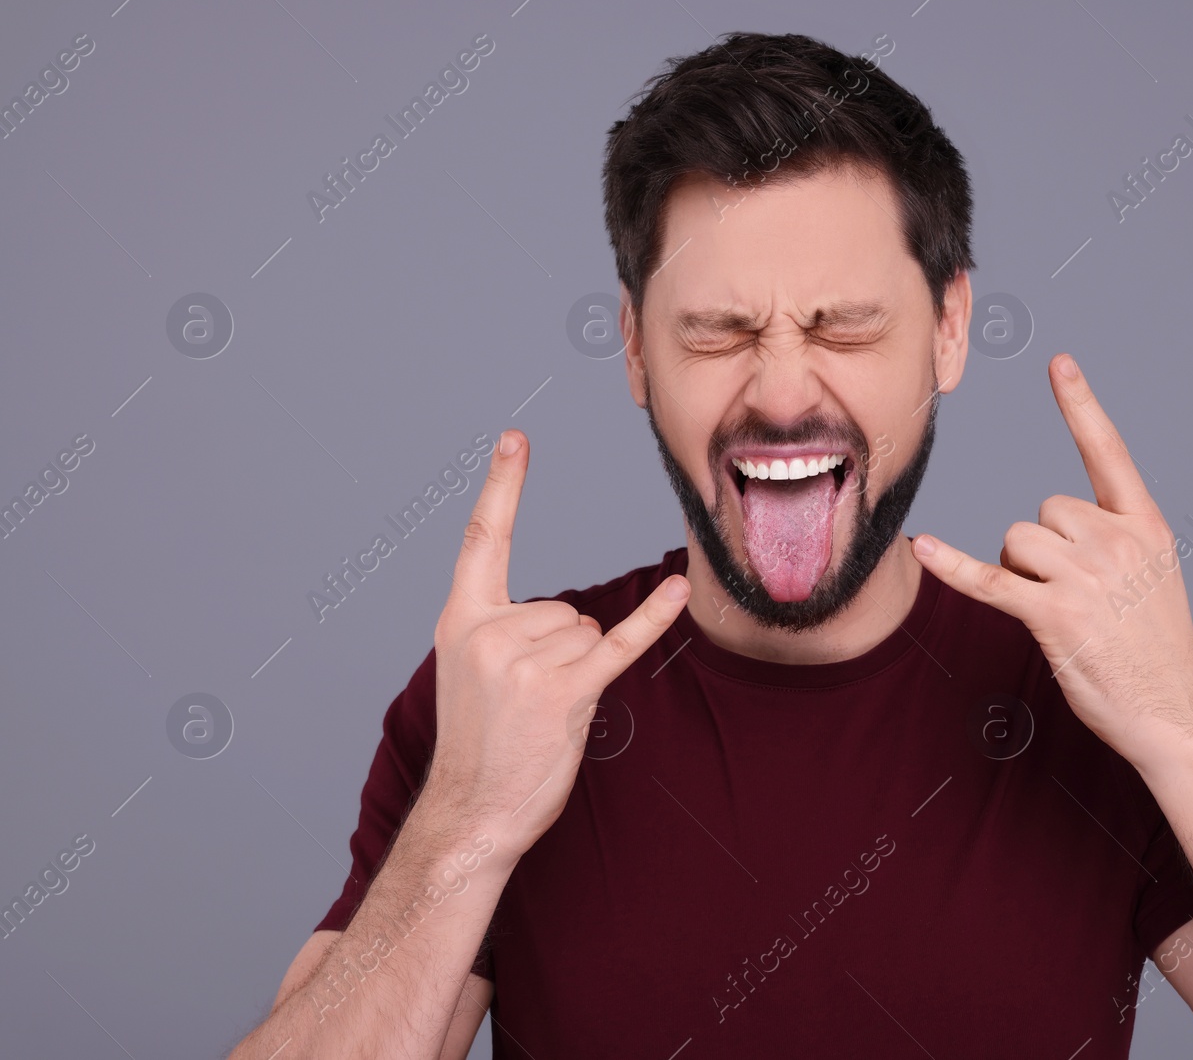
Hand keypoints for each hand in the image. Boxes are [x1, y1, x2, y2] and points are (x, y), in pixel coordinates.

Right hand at [425, 429, 690, 856]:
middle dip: (561, 651)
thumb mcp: (469, 672)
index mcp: (461, 620)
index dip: (503, 485)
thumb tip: (571, 619)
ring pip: (588, 633)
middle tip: (526, 701)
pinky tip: (674, 594)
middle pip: (565, 607)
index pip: (483, 538)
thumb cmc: (478, 745)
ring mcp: (527, 661)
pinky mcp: (565, 692)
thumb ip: (505, 630)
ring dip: (579, 672)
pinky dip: (652, 622)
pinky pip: (620, 645)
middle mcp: (492, 632)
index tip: (516, 438)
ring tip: (540, 714)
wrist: (471, 812)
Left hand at [912, 354, 1192, 764]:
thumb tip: (1049, 533)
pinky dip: (954, 568)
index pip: (1108, 452)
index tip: (1059, 362)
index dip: (1081, 406)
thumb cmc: (1158, 652)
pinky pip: (990, 581)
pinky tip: (923, 549)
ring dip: (1021, 575)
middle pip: (1042, 511)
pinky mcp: (1053, 615)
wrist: (1175, 712)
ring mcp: (1086, 577)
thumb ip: (1112, 542)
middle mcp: (1116, 541)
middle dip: (1042, 549)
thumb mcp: (1153, 578)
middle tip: (1075, 597)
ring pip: (1016, 543)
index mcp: (1145, 527)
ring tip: (1062, 615)